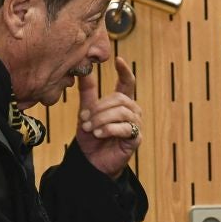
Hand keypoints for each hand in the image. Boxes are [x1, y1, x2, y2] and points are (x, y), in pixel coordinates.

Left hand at [75, 56, 141, 177]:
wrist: (91, 161)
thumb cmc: (91, 137)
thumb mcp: (86, 113)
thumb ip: (87, 94)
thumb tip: (84, 72)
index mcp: (121, 103)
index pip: (127, 83)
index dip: (124, 71)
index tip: (118, 60)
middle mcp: (132, 112)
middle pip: (119, 99)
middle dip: (100, 108)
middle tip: (85, 119)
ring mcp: (135, 125)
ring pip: (122, 112)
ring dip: (102, 119)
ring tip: (90, 129)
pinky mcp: (135, 139)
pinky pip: (124, 128)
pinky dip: (109, 130)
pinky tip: (98, 134)